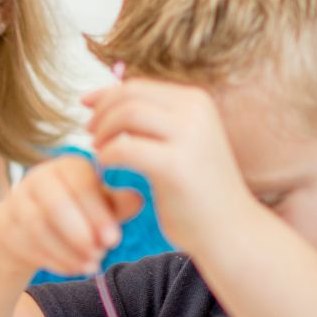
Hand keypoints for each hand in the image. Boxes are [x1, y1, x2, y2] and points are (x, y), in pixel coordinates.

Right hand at [0, 154, 143, 277]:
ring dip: (67, 251)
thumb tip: (138, 200)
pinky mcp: (6, 222)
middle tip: (100, 256)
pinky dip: (54, 260)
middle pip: (55, 205)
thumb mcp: (104, 207)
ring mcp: (18, 198)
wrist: (36, 225)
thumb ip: (120, 204)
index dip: (98, 215)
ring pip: (38, 227)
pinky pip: (27, 242)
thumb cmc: (81, 212)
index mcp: (70, 166)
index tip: (114, 241)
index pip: (82, 186)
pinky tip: (73, 269)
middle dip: (80, 235)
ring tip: (90, 266)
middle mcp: (40, 176)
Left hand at [83, 77, 255, 258]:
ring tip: (98, 152)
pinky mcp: (176, 165)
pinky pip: (125, 149)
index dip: (105, 96)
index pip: (138, 86)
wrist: (230, 229)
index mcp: (196, 102)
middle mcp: (195, 111)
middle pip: (129, 96)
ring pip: (126, 115)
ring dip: (103, 133)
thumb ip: (157, 120)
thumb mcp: (183, 141)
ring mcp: (189, 136)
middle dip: (100, 113)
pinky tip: (105, 169)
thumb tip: (113, 98)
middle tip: (89, 134)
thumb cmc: (198, 189)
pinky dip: (107, 156)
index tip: (86, 107)